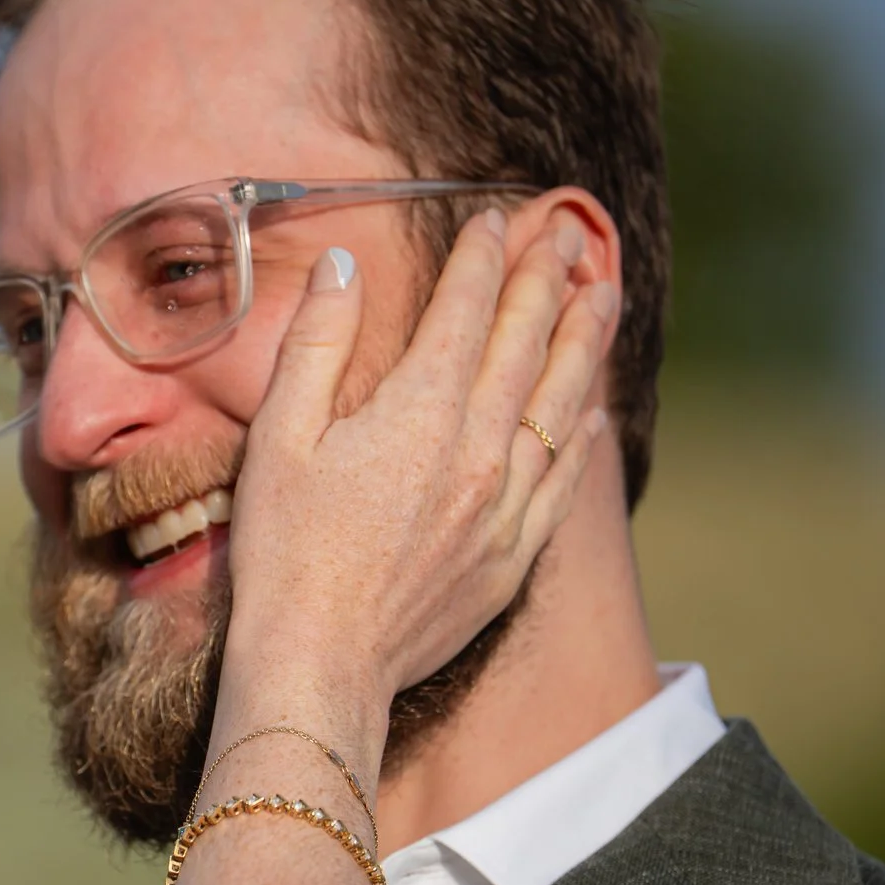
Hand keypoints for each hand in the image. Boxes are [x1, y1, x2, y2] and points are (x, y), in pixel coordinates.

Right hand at [214, 207, 617, 766]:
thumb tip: (342, 268)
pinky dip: (582, 435)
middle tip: (566, 233)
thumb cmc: (283, 554)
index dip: (482, 259)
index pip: (465, 310)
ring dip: (585, 341)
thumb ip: (316, 346)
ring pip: (561, 402)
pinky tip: (593, 412)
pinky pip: (564, 481)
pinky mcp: (511, 557)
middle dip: (546, 279)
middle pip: (526, 343)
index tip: (496, 220)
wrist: (320, 665)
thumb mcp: (279, 439)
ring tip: (604, 293)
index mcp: (419, 411)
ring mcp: (504, 504)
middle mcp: (478, 448)